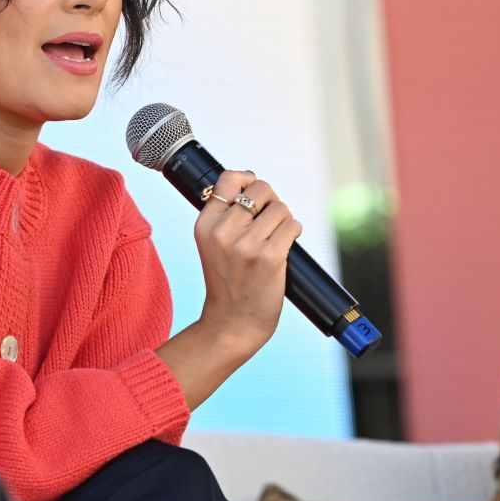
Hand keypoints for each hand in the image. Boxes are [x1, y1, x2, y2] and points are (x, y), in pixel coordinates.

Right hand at [191, 169, 301, 354]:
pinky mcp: (269, 257)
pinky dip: (294, 232)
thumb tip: (251, 178)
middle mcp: (222, 232)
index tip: (254, 197)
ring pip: (280, 207)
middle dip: (271, 201)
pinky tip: (285, 246)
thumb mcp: (212, 243)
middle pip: (261, 189)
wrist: (232, 322)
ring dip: (284, 220)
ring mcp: (246, 245)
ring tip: (275, 238)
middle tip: (268, 222)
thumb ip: (225, 213)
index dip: (248, 181)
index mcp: (205, 224)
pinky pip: (293, 225)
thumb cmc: (228, 280)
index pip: (229, 178)